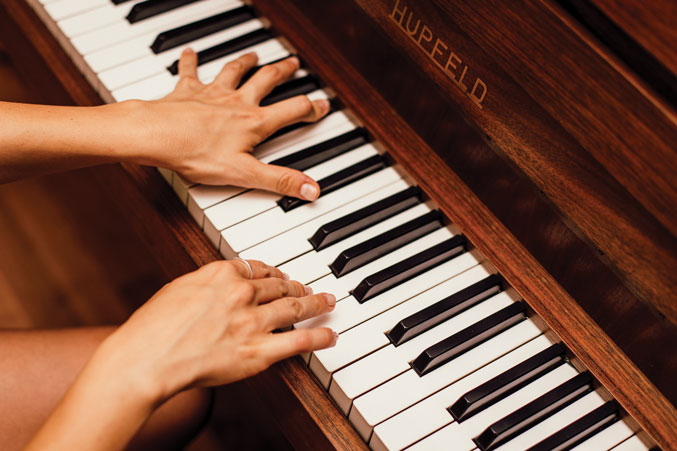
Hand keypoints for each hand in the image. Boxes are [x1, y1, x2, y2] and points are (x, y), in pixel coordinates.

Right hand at [98, 259, 336, 402]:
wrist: (148, 358)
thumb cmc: (153, 328)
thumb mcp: (178, 289)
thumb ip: (206, 283)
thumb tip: (219, 284)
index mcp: (221, 274)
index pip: (257, 268)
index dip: (273, 272)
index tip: (279, 275)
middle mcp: (242, 293)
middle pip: (280, 285)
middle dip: (297, 286)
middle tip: (308, 288)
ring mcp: (253, 322)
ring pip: (295, 307)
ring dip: (316, 303)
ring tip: (327, 301)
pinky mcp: (259, 351)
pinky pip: (300, 341)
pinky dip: (320, 336)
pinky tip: (330, 334)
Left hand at [137, 50, 328, 200]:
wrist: (155, 136)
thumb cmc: (196, 154)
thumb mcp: (244, 174)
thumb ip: (279, 180)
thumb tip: (311, 189)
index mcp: (254, 122)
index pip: (291, 111)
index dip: (310, 108)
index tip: (322, 104)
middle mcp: (236, 102)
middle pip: (266, 80)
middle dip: (283, 72)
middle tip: (293, 64)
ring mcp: (212, 93)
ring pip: (234, 71)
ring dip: (246, 62)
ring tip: (254, 55)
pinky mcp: (187, 91)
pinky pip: (190, 71)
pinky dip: (191, 61)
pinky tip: (190, 52)